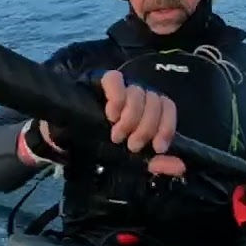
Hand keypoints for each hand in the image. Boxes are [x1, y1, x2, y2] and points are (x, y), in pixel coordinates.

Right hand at [40, 70, 182, 174]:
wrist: (64, 140)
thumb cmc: (99, 146)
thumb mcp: (130, 158)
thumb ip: (155, 162)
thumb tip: (180, 166)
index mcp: (147, 109)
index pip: (167, 106)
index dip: (167, 126)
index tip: (157, 147)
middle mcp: (136, 93)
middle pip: (155, 101)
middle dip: (146, 127)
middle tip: (132, 145)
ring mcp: (120, 85)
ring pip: (138, 92)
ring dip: (131, 118)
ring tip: (117, 135)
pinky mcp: (99, 79)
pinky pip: (116, 80)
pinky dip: (117, 99)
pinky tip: (110, 115)